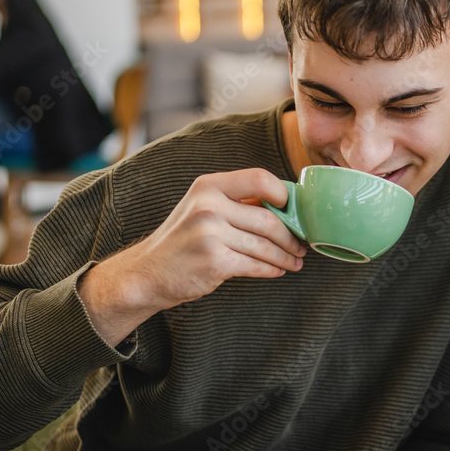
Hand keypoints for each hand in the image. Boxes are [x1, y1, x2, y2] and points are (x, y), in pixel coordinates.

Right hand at [79, 169, 306, 345]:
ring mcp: (210, 234)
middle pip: (269, 219)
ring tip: (295, 261)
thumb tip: (285, 205)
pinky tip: (278, 270)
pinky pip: (256, 265)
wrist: (148, 272)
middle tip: (302, 245)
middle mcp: (209, 206)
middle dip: (291, 236)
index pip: (259, 178)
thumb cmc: (183, 240)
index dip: (283, 194)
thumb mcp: (203, 208)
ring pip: (266, 246)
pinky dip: (272, 269)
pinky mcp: (215, 261)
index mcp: (208, 186)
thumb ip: (237, 202)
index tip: (293, 211)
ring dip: (286, 256)